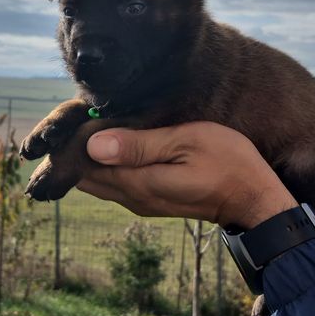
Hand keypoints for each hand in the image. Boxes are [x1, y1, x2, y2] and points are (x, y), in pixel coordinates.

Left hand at [78, 122, 314, 315]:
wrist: (255, 200)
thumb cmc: (229, 164)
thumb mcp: (187, 143)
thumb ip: (140, 144)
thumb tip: (93, 144)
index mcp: (136, 182)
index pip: (84, 161)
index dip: (68, 138)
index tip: (63, 115)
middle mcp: (131, 196)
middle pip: (83, 174)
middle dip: (68, 151)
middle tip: (60, 121)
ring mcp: (140, 200)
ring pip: (95, 179)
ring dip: (83, 157)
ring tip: (73, 129)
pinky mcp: (150, 198)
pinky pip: (112, 181)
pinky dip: (101, 163)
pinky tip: (102, 144)